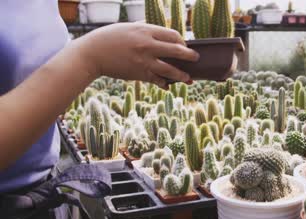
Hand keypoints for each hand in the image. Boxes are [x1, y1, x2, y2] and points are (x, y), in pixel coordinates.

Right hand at [76, 23, 198, 86]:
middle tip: (196, 59)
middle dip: (190, 56)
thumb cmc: (108, 38)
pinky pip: (157, 80)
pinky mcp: (139, 74)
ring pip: (170, 70)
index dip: (181, 41)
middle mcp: (147, 45)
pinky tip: (168, 86)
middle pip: (177, 51)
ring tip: (189, 79)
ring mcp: (144, 61)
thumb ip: (143, 28)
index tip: (183, 45)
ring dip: (182, 75)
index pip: (173, 35)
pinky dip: (164, 84)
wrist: (91, 54)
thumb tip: (154, 28)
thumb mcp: (127, 27)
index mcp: (146, 31)